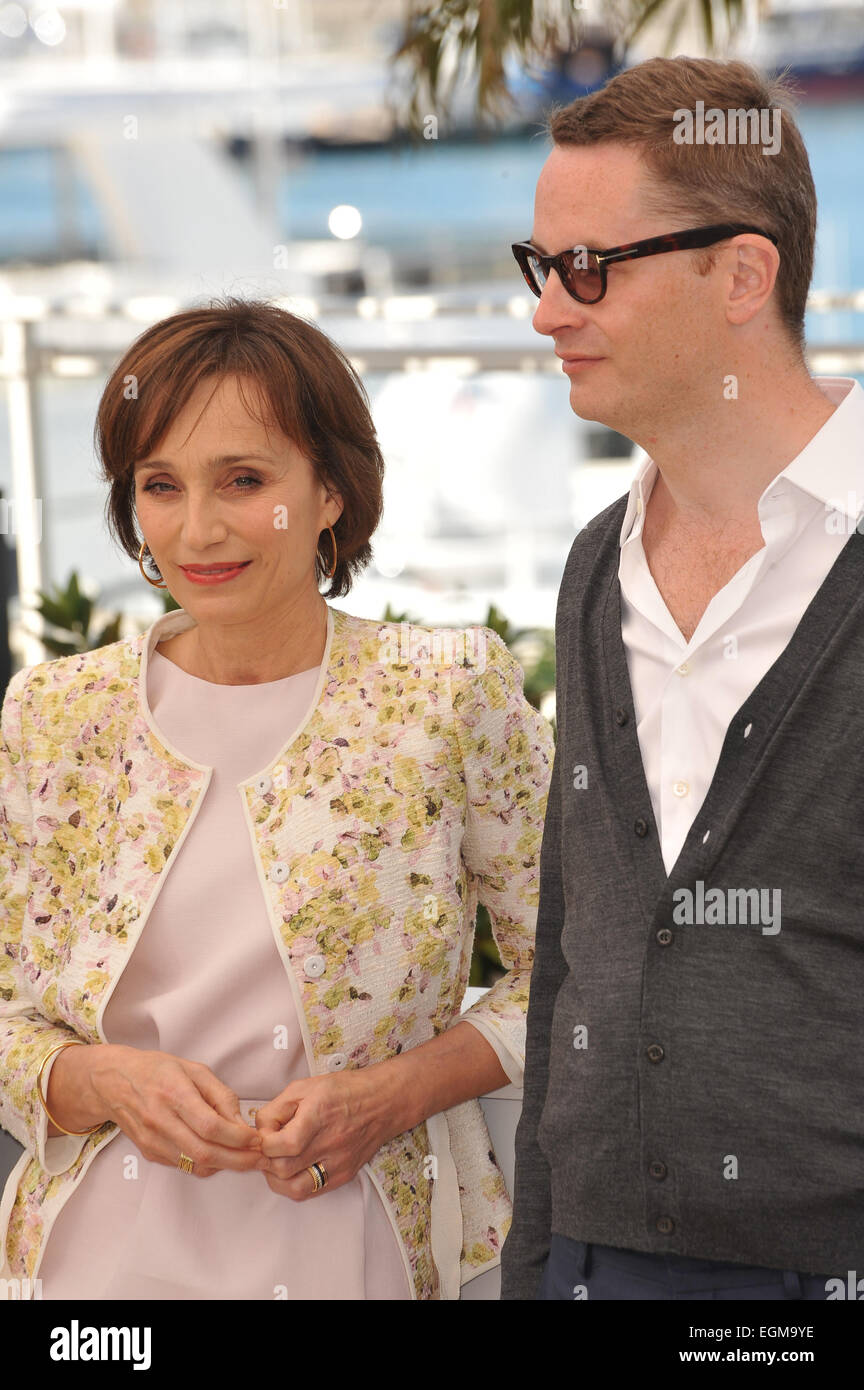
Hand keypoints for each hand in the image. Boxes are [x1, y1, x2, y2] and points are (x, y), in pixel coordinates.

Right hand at [84, 1044, 267, 1177]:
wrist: (114, 1082)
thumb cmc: (157, 1070)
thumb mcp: (194, 1070)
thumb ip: (220, 1095)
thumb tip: (241, 1123)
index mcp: (174, 1094)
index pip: (210, 1126)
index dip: (237, 1137)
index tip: (256, 1138)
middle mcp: (161, 1120)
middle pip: (204, 1152)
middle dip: (238, 1160)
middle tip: (260, 1159)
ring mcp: (153, 1140)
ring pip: (194, 1164)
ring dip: (225, 1166)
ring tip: (246, 1159)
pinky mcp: (149, 1153)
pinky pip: (184, 1166)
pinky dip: (206, 1165)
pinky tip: (221, 1156)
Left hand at [254, 1068, 396, 1199]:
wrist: (382, 1102)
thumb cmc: (343, 1090)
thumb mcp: (304, 1087)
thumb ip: (276, 1108)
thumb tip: (259, 1131)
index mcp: (318, 1115)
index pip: (282, 1144)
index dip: (264, 1142)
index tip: (266, 1135)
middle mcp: (330, 1142)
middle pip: (284, 1168)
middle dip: (268, 1160)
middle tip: (269, 1148)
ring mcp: (339, 1162)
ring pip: (295, 1188)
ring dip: (278, 1178)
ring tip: (278, 1161)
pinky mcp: (344, 1174)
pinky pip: (312, 1191)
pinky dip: (295, 1185)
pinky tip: (293, 1170)